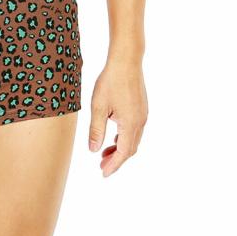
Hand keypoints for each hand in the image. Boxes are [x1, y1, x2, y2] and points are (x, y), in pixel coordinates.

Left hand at [88, 58, 147, 176]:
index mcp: (130, 124)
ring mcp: (143, 115)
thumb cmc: (111, 81)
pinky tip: (114, 136)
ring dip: (120, 149)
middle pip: (130, 149)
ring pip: (133, 140)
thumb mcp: (98, 107)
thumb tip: (93, 150)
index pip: (123, 153)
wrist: (126, 61)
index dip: (113, 165)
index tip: (103, 174)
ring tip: (105, 153)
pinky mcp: (142, 108)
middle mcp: (140, 122)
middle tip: (101, 166)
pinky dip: (124, 138)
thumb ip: (96, 130)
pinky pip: (134, 130)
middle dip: (116, 159)